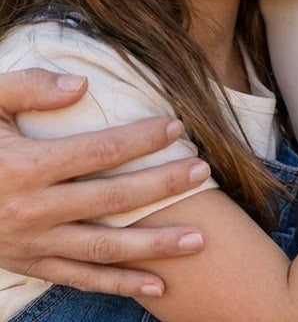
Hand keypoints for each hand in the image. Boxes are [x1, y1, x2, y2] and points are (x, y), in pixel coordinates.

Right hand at [0, 68, 209, 296]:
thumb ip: (30, 87)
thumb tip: (81, 85)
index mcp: (25, 167)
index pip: (99, 151)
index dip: (141, 139)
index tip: (177, 126)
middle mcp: (31, 210)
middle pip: (111, 200)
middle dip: (162, 186)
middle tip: (202, 171)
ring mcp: (30, 243)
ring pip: (103, 247)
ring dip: (153, 245)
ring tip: (198, 238)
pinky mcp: (27, 263)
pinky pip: (79, 277)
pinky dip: (119, 283)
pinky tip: (158, 283)